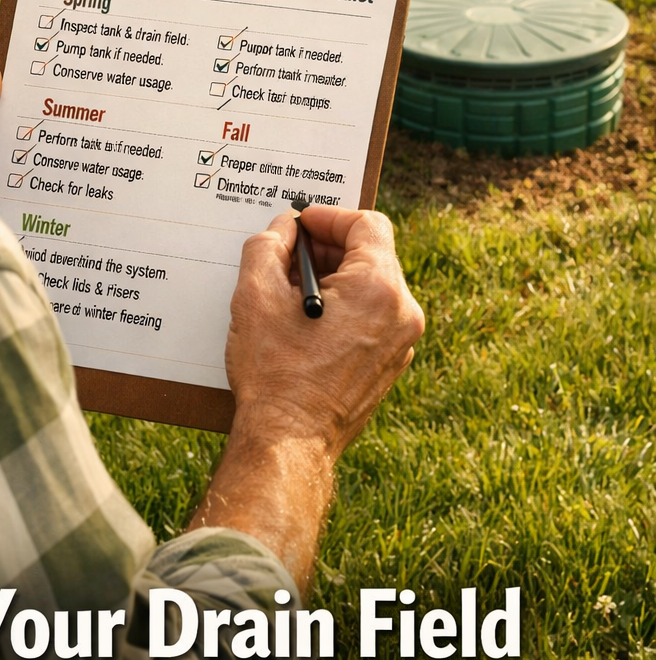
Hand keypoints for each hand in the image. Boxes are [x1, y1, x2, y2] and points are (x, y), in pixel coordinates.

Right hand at [190, 206, 423, 590]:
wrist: (289, 443)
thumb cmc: (274, 373)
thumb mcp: (255, 296)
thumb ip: (268, 245)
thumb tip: (283, 228)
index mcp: (379, 289)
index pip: (367, 224)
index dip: (329, 216)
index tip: (300, 224)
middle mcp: (402, 313)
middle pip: (371, 255)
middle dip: (327, 249)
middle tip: (286, 256)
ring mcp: (401, 343)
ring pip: (372, 287)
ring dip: (333, 280)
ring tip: (288, 294)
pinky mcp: (389, 366)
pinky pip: (372, 318)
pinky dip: (343, 309)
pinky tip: (304, 325)